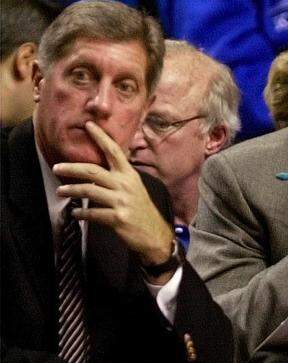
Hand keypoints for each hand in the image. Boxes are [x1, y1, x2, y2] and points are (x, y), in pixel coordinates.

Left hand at [54, 122, 173, 268]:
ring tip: (61, 191)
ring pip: (89, 191)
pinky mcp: (118, 218)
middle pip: (93, 171)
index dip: (101, 137)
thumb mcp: (135, 190)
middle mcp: (126, 185)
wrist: (155, 236)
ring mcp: (122, 201)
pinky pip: (93, 213)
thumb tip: (93, 173)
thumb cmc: (142, 212)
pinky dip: (81, 214)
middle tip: (57, 167)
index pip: (114, 152)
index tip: (88, 125)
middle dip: (72, 168)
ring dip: (71, 191)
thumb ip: (118, 179)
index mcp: (130, 176)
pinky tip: (75, 214)